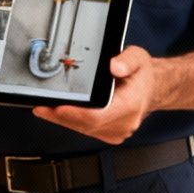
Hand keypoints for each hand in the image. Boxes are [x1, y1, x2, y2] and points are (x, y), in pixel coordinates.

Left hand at [33, 46, 162, 144]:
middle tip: (41, 106)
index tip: (56, 108)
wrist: (152, 88)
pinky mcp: (111, 134)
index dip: (74, 114)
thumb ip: (127, 60)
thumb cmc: (142, 75)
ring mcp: (117, 131)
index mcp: (130, 105)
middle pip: (85, 125)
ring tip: (45, 109)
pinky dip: (72, 122)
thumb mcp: (138, 58)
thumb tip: (114, 66)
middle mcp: (124, 123)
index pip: (96, 116)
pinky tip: (59, 114)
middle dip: (60, 116)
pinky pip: (87, 131)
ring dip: (63, 120)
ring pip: (84, 130)